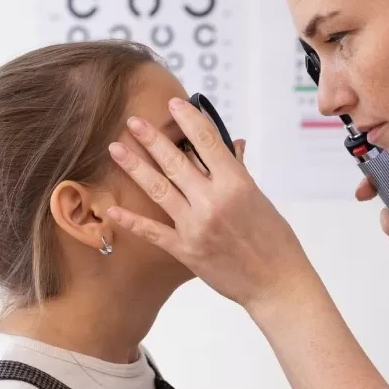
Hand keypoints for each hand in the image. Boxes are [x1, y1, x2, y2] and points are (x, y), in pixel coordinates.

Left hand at [106, 98, 314, 311]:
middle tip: (133, 121)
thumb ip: (239, 172)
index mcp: (236, 184)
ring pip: (158, 189)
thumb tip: (232, 146)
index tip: (173, 104)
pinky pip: (153, 231)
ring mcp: (196, 226)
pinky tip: (112, 210)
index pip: (208, 141)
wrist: (276, 284)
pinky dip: (131, 221)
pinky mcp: (185, 250)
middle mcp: (213, 201)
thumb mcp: (260, 200)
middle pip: (175, 162)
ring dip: (134, 167)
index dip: (188, 119)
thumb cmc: (275, 241)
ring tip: (116, 149)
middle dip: (151, 139)